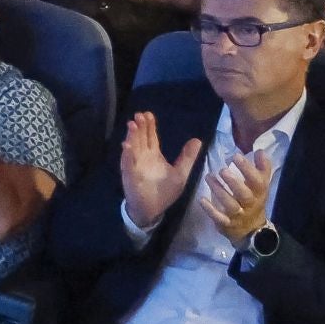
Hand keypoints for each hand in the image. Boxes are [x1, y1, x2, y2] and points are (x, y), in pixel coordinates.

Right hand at [120, 111, 204, 229]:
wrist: (152, 209)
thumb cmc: (164, 191)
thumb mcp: (180, 174)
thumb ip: (187, 157)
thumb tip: (198, 140)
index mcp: (153, 155)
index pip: (151, 137)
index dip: (150, 126)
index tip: (149, 114)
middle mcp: (142, 157)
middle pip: (140, 138)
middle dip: (140, 127)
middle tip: (140, 115)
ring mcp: (134, 165)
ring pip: (132, 147)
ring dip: (131, 136)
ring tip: (132, 124)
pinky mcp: (130, 175)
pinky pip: (127, 163)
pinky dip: (127, 155)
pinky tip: (126, 146)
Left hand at [198, 149, 274, 245]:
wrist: (253, 230)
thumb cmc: (253, 200)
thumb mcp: (260, 185)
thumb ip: (261, 168)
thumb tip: (260, 150)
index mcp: (259, 192)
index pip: (257, 181)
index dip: (248, 169)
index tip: (235, 155)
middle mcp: (250, 203)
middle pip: (245, 194)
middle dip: (234, 182)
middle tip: (223, 170)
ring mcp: (238, 215)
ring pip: (231, 205)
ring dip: (219, 191)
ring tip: (209, 177)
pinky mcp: (227, 224)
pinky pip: (219, 218)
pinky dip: (211, 210)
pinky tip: (202, 199)